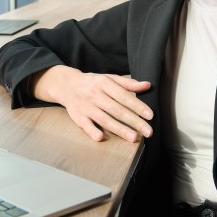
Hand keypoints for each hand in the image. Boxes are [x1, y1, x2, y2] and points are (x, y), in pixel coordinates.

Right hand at [32, 65, 153, 142]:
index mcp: (104, 83)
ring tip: (134, 138)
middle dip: (134, 121)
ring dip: (119, 129)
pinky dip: (92, 131)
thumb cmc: (92, 83)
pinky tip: (100, 137)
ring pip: (104, 119)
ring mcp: (86, 107)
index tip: (150, 115)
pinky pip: (85, 125)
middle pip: (117, 110)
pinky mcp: (78, 117)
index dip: (137, 106)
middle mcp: (95, 95)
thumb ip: (128, 83)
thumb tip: (147, 85)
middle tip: (148, 131)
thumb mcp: (109, 78)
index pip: (124, 96)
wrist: (66, 85)